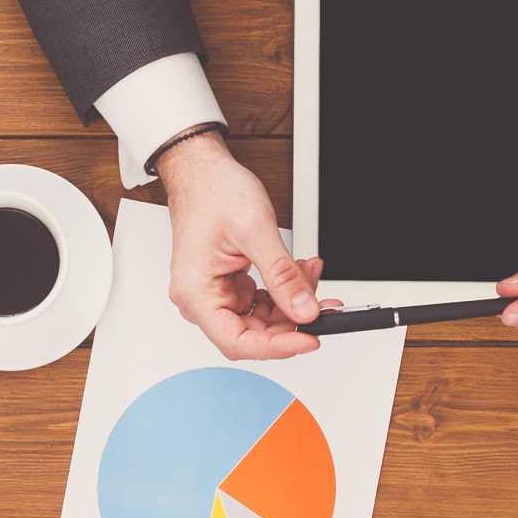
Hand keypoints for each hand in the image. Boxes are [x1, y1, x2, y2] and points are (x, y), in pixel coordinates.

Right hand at [152, 129, 329, 360]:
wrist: (201, 170)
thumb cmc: (212, 192)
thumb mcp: (256, 232)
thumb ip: (282, 276)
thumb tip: (304, 310)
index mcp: (195, 292)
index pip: (238, 341)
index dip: (277, 347)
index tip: (308, 340)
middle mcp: (199, 298)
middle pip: (251, 332)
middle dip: (290, 321)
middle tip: (321, 305)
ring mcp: (213, 291)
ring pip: (259, 317)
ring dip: (290, 302)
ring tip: (311, 275)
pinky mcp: (226, 283)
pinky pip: (258, 299)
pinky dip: (281, 289)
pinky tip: (298, 272)